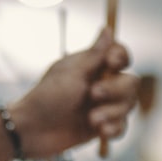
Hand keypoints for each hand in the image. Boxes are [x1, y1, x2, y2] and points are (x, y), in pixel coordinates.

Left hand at [8, 28, 139, 158]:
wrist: (31, 132)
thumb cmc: (46, 98)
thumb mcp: (71, 73)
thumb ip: (94, 54)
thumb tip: (107, 29)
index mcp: (92, 67)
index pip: (120, 56)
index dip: (121, 57)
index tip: (112, 63)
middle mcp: (100, 84)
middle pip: (130, 82)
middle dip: (116, 90)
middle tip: (93, 95)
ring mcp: (102, 107)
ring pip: (128, 106)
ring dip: (113, 112)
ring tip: (92, 120)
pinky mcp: (100, 128)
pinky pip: (121, 127)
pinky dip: (115, 129)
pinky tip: (101, 131)